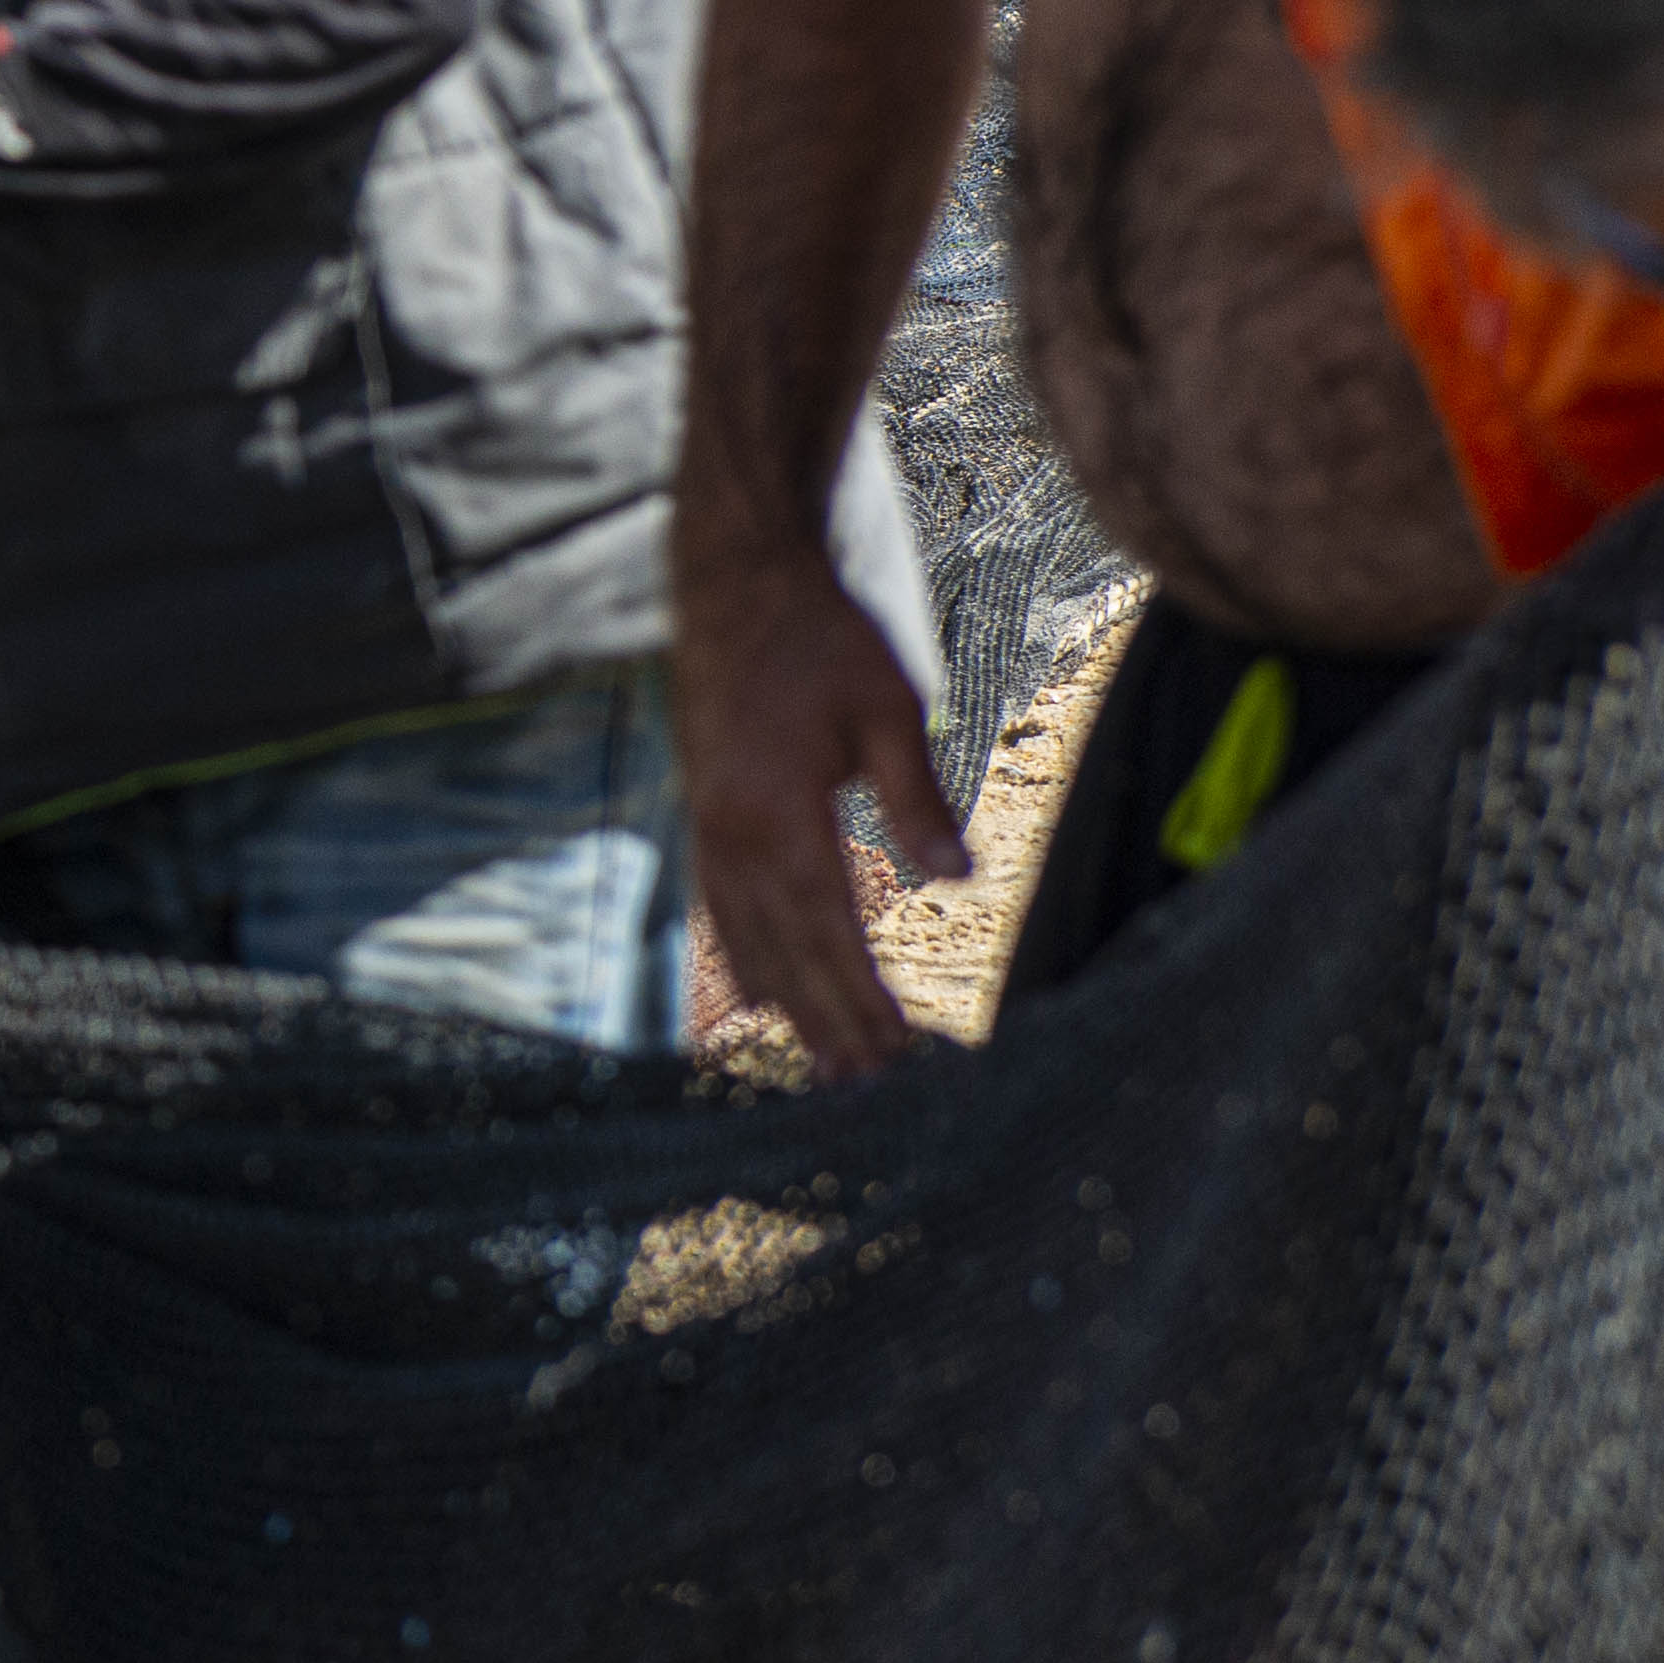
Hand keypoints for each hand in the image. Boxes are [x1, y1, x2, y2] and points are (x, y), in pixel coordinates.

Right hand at [676, 568, 960, 1083]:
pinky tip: (763, 990)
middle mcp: (730, 830)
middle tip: (870, 1088)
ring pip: (746, 935)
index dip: (861, 996)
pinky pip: (723, 905)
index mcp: (775, 809)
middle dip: (828, 1021)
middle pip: (783, 949)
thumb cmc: (820, 632)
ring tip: (824, 1061)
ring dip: (788, 1003)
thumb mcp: (888, 703)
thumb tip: (958, 879)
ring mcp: (708, 822)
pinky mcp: (705, 808)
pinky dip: (747, 956)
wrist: (734, 573)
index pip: (828, 926)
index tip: (898, 1055)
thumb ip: (916, 795)